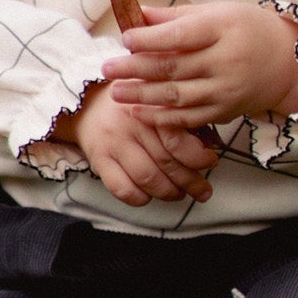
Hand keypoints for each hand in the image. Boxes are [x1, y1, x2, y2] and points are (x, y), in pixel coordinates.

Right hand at [61, 82, 219, 206]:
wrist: (86, 103)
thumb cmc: (131, 103)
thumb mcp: (157, 99)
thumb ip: (181, 117)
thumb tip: (211, 144)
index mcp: (149, 106)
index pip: (177, 139)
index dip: (198, 156)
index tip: (211, 161)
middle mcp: (130, 124)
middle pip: (166, 162)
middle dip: (191, 182)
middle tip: (203, 190)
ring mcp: (113, 144)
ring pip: (148, 178)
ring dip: (169, 192)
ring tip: (180, 193)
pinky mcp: (99, 161)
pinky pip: (122, 189)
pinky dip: (140, 198)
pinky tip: (150, 195)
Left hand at [101, 1, 297, 130]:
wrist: (287, 62)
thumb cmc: (248, 29)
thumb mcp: (218, 12)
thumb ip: (177, 16)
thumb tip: (139, 14)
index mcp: (223, 29)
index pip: (180, 36)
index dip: (149, 39)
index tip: (125, 39)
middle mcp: (226, 61)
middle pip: (173, 67)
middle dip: (135, 69)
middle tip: (107, 68)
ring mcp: (226, 90)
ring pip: (176, 96)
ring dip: (142, 96)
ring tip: (116, 92)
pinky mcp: (225, 112)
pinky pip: (188, 118)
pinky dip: (161, 117)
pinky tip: (139, 112)